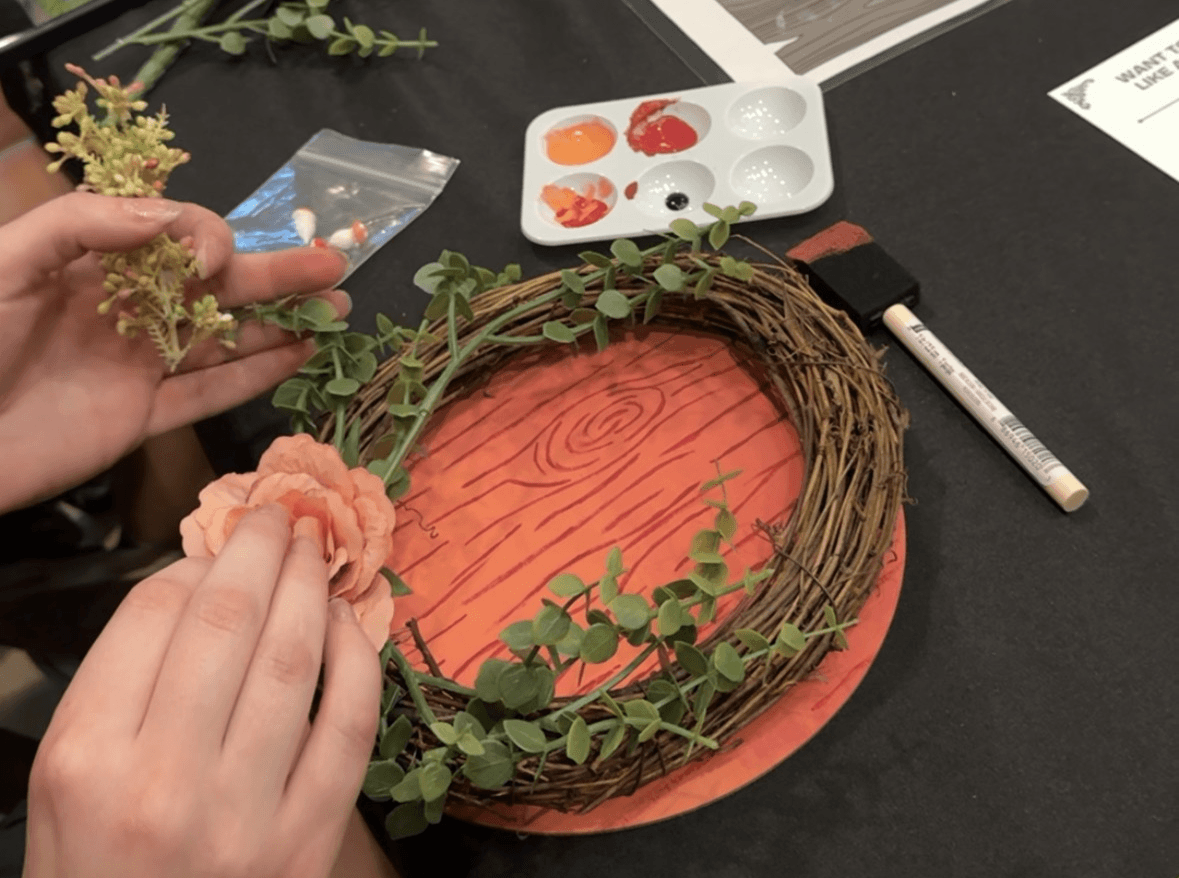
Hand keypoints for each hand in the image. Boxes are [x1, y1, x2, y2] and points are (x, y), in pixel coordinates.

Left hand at [0, 192, 349, 510]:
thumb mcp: (5, 264)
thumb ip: (81, 225)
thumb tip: (170, 218)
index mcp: (94, 265)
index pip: (174, 238)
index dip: (207, 238)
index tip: (211, 261)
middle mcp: (127, 310)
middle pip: (217, 287)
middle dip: (277, 273)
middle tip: (334, 263)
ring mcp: (140, 366)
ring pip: (226, 339)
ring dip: (283, 322)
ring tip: (338, 307)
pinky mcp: (144, 418)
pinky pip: (210, 393)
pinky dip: (258, 376)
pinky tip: (300, 355)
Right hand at [23, 505, 381, 877]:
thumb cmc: (95, 869)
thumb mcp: (66, 780)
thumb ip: (120, 683)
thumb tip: (197, 584)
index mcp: (86, 759)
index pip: (151, 618)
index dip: (193, 565)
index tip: (217, 545)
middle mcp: (163, 783)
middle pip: (227, 623)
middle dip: (260, 551)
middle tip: (279, 517)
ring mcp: (245, 815)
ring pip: (295, 661)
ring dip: (312, 590)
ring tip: (315, 552)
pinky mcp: (308, 840)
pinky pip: (349, 727)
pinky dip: (359, 661)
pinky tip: (351, 623)